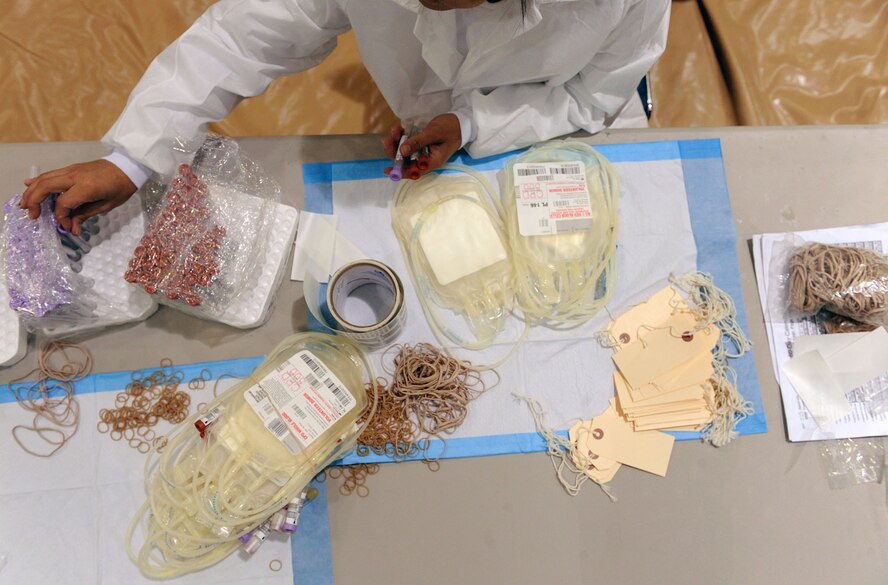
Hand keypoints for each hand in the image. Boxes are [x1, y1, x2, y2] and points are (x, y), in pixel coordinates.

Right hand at [20, 160, 137, 234]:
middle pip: (45, 187)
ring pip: (44, 179)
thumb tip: (72, 229)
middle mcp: (75, 176)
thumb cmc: (121, 187)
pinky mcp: (71, 168)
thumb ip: (86, 215)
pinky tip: (28, 184)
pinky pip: (50, 174)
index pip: (63, 203)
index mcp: (87, 187)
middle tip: (31, 215)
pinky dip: (38, 180)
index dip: (61, 217)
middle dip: (34, 202)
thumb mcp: (107, 205)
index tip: (66, 226)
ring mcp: (71, 170)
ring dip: (31, 191)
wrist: (128, 166)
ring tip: (24, 204)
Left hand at [381, 113, 461, 178]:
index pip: (414, 171)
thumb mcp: (433, 133)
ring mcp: (423, 152)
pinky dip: (402, 137)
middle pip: (407, 161)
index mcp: (432, 161)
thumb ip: (418, 142)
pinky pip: (409, 144)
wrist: (460, 121)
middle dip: (395, 151)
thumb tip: (402, 150)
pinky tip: (399, 128)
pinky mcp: (421, 145)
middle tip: (387, 140)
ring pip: (406, 152)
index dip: (400, 172)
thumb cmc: (450, 128)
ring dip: (397, 142)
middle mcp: (426, 160)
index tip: (388, 170)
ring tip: (395, 129)